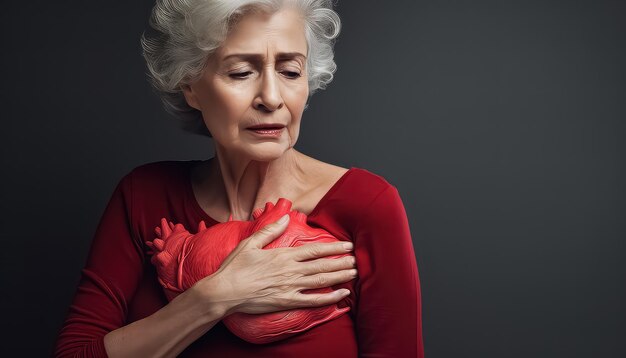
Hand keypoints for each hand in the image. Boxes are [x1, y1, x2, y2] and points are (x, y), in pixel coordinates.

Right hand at [192, 214, 356, 315]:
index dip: (333, 247)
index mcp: (283, 255)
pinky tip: (341, 294)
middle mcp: (290, 270)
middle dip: (341, 261)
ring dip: (339, 276)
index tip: (347, 245)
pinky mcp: (287, 301)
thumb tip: (286, 216)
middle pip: (322, 265)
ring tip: (354, 272)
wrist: (224, 291)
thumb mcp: (250, 243)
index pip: (314, 250)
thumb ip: (270, 230)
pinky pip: (312, 301)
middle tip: (356, 259)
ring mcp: (290, 287)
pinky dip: (329, 298)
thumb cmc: (234, 267)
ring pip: (321, 281)